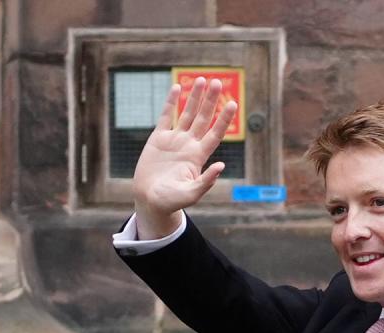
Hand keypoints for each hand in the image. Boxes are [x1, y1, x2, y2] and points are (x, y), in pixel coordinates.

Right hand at [132, 77, 237, 239]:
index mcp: (199, 156)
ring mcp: (174, 140)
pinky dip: (171, 102)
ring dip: (194, 97)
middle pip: (203, 118)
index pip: (215, 133)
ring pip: (187, 114)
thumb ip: (206, 181)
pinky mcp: (158, 139)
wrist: (150, 201)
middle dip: (211, 101)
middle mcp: (189, 145)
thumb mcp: (191, 194)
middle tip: (218, 82)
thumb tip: (221, 165)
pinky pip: (166, 116)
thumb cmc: (172, 201)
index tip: (233, 104)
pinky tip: (177, 88)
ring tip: (202, 80)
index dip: (224, 119)